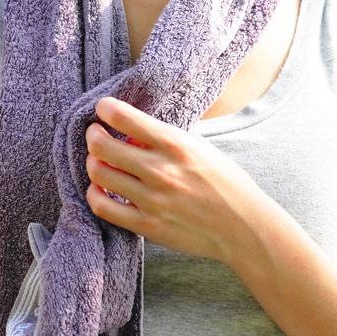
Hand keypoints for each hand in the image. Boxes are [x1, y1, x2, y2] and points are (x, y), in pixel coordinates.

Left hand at [84, 95, 269, 264]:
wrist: (243, 227)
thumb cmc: (225, 182)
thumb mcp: (200, 147)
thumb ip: (166, 137)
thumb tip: (132, 127)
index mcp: (176, 145)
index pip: (124, 118)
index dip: (105, 109)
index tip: (103, 108)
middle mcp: (161, 170)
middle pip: (102, 146)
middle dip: (93, 135)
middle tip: (95, 134)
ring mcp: (152, 200)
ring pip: (99, 174)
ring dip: (93, 162)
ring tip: (98, 160)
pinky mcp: (147, 226)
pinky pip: (103, 207)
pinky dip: (95, 193)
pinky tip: (100, 187)